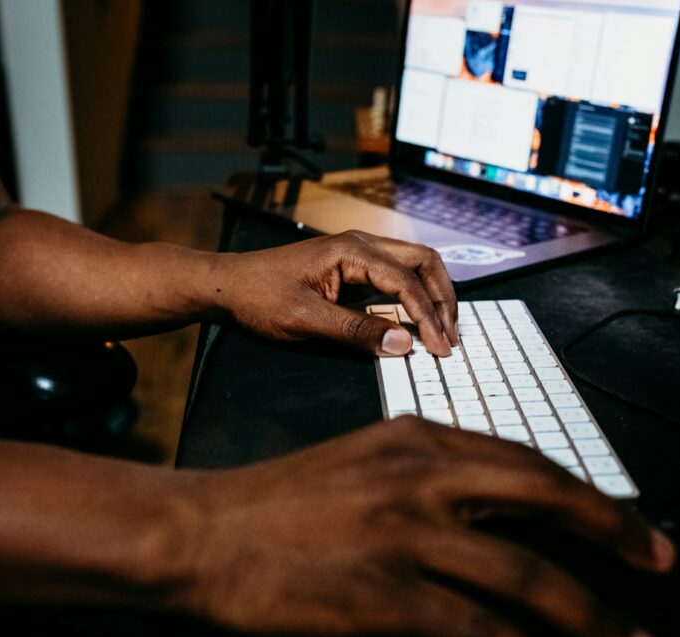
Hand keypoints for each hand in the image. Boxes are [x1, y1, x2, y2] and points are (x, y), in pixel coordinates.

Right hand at [177, 417, 675, 636]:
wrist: (203, 535)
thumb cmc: (281, 506)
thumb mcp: (366, 466)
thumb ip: (434, 486)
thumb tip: (504, 534)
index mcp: (421, 439)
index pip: (529, 461)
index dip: (591, 498)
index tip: (634, 529)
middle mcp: (423, 477)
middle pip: (546, 502)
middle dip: (616, 539)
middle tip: (663, 569)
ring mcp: (406, 537)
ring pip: (528, 579)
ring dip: (592, 622)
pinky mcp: (386, 599)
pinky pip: (482, 636)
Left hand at [218, 231, 457, 355]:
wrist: (229, 285)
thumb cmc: (259, 297)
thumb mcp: (305, 320)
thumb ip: (356, 332)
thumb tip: (404, 344)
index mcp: (351, 250)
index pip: (406, 281)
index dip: (428, 316)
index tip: (439, 349)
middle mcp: (361, 244)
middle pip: (423, 261)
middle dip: (443, 298)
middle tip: (451, 337)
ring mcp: (359, 254)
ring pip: (414, 266)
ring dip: (432, 296)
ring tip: (441, 331)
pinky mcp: (354, 268)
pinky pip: (396, 277)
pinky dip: (414, 298)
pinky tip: (418, 322)